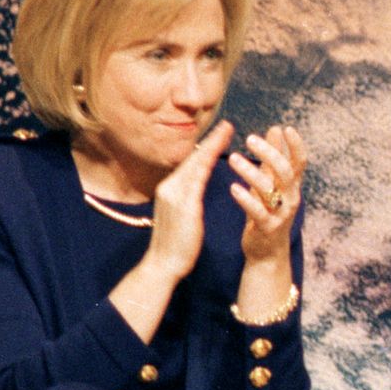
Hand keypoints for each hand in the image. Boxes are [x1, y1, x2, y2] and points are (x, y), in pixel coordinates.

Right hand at [110, 121, 232, 342]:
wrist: (162, 265)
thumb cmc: (176, 244)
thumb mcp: (181, 215)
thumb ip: (187, 198)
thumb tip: (195, 185)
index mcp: (170, 190)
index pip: (191, 163)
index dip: (205, 147)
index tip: (221, 133)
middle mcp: (170, 187)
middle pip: (193, 158)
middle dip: (210, 140)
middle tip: (228, 125)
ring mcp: (174, 195)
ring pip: (195, 164)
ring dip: (212, 146)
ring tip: (227, 132)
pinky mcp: (182, 205)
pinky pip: (197, 181)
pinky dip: (208, 165)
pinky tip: (220, 157)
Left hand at [227, 125, 307, 263]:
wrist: (267, 252)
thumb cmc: (268, 213)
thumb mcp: (273, 184)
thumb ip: (273, 159)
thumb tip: (275, 129)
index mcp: (292, 186)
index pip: (300, 162)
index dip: (296, 145)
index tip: (286, 128)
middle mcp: (290, 198)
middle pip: (285, 171)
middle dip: (269, 153)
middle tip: (249, 139)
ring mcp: (280, 214)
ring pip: (270, 189)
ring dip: (251, 172)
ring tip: (233, 158)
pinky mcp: (267, 228)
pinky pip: (258, 211)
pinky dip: (246, 198)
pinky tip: (234, 188)